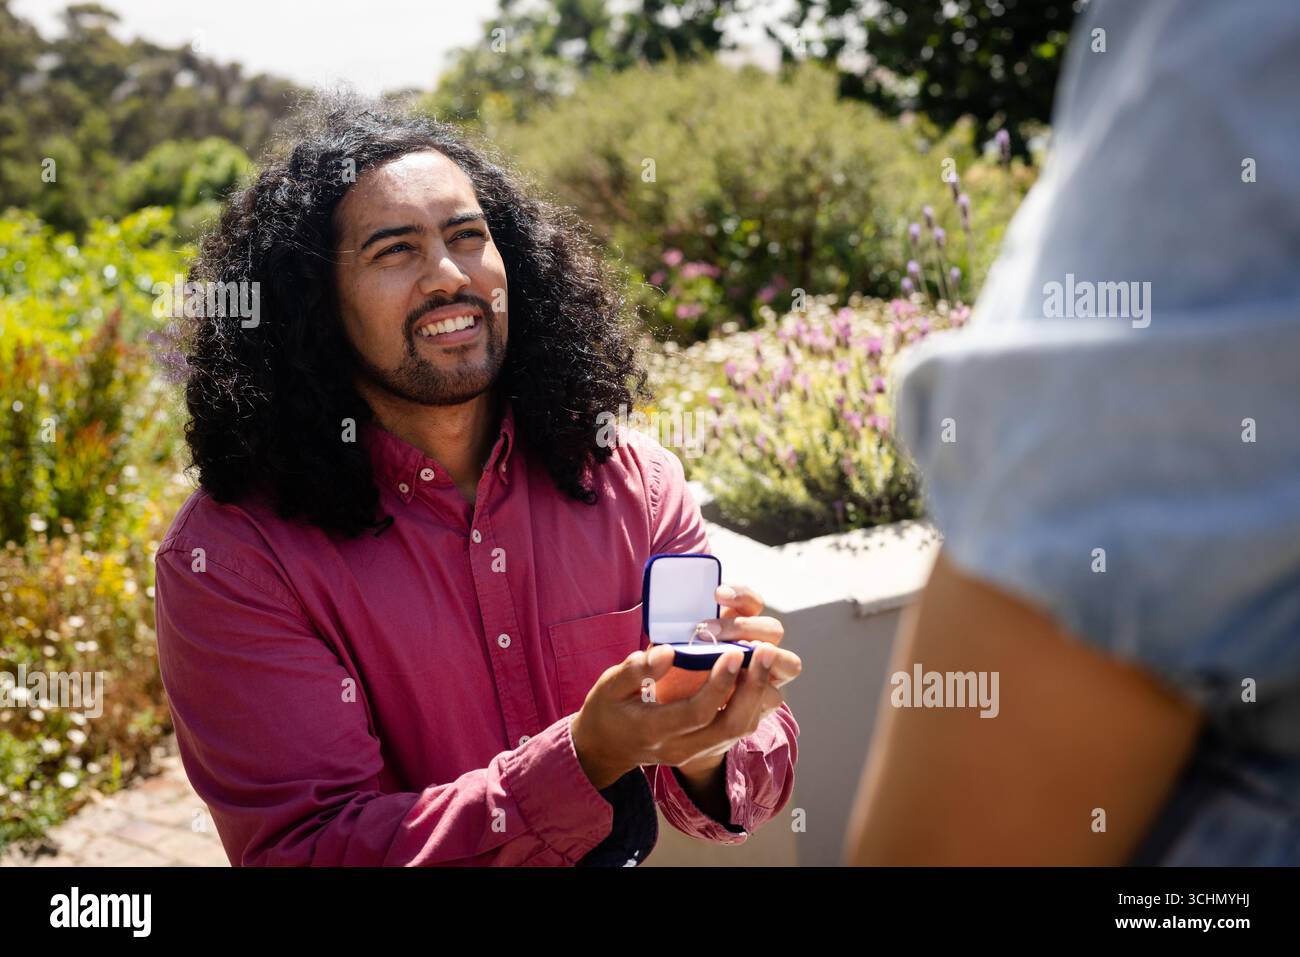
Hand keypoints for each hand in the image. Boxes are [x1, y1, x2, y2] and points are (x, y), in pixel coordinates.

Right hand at [571, 582, 800, 789]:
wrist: (607, 749)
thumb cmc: (607, 711)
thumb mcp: (608, 686)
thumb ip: (635, 670)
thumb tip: (667, 652)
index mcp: (654, 730)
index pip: (697, 712)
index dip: (719, 683)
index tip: (734, 652)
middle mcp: (681, 747)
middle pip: (731, 724)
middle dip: (753, 687)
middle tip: (766, 650)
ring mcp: (697, 751)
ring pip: (742, 729)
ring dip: (759, 693)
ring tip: (766, 657)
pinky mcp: (708, 747)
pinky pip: (740, 728)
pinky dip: (753, 701)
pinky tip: (757, 672)